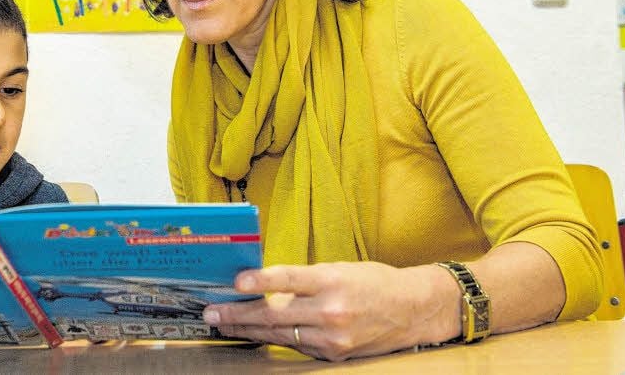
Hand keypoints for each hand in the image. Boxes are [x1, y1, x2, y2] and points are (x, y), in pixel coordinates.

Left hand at [202, 262, 457, 360]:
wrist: (413, 310)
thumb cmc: (373, 282)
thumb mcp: (338, 269)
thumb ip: (303, 280)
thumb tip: (262, 286)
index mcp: (332, 280)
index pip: (289, 279)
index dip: (260, 280)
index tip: (236, 281)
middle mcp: (332, 310)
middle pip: (275, 314)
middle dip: (238, 314)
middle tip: (211, 312)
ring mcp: (333, 338)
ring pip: (280, 334)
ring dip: (247, 330)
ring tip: (223, 323)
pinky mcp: (335, 355)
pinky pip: (297, 346)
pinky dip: (273, 339)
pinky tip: (253, 334)